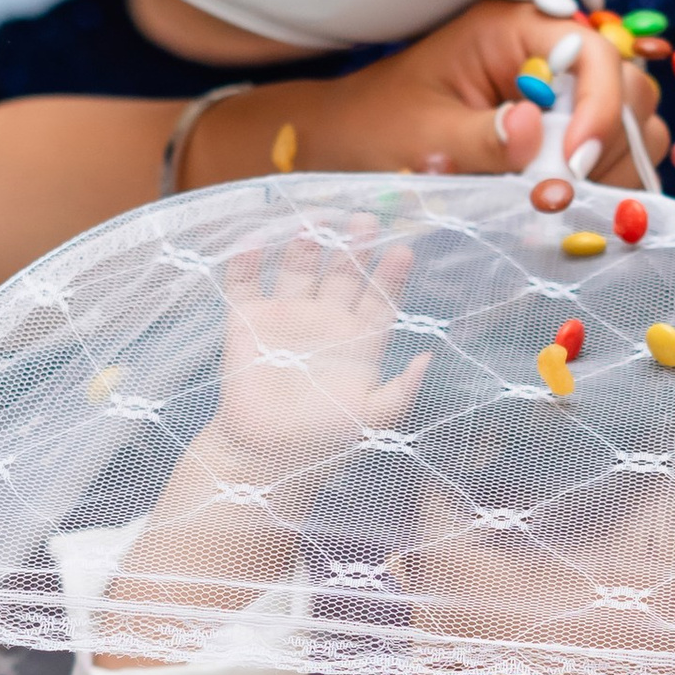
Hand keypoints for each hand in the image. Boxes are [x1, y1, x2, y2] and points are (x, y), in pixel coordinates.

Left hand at [187, 0, 658, 192]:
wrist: (346, 146)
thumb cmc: (374, 130)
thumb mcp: (423, 136)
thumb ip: (483, 139)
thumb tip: (533, 130)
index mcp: (513, 30)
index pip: (595, 52)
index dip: (600, 109)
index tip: (572, 166)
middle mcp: (548, 54)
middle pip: (628, 87)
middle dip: (610, 144)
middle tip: (562, 194)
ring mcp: (562, 93)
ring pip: (632, 124)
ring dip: (611, 169)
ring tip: (560, 204)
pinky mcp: (562, 132)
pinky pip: (612, 154)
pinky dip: (604, 183)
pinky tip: (566, 207)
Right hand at [207, 230, 430, 468]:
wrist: (266, 454)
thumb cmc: (323, 440)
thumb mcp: (372, 421)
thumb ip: (401, 392)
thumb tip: (429, 359)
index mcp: (359, 341)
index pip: (379, 298)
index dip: (390, 275)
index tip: (403, 250)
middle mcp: (326, 321)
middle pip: (343, 272)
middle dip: (354, 246)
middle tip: (365, 220)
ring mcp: (286, 316)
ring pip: (299, 267)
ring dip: (307, 243)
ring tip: (318, 220)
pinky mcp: (247, 321)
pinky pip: (245, 282)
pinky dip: (247, 261)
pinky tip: (256, 240)